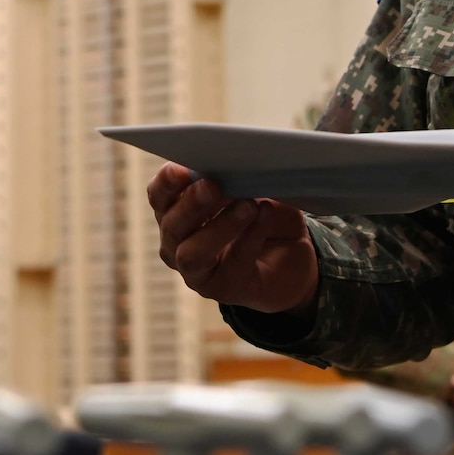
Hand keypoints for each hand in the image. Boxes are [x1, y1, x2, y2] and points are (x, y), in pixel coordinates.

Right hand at [148, 162, 318, 313]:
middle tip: (213, 185)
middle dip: (191, 203)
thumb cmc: (264, 212)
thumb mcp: (254, 186)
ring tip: (248, 206)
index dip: (166, 182)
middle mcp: (178, 242)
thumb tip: (237, 166)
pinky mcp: (223, 289)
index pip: (159, 196)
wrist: (293, 252)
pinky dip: (250, 238)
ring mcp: (197, 270)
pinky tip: (265, 217)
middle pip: (172, 224)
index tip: (180, 169)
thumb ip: (239, 177)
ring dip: (220, 227)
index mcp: (177, 209)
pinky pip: (232, 264)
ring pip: (192, 253)